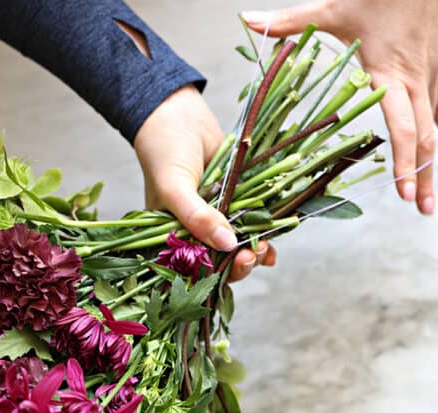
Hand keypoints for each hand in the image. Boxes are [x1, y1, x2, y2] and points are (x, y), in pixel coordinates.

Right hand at [133, 86, 276, 281]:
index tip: (237, 264)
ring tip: (264, 247)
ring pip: (239, 246)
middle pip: (221, 262)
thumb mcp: (174, 187)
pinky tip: (273, 244)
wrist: (178, 114)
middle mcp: (194, 231)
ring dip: (254, 251)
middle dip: (240, 264)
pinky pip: (251, 224)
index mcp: (172, 236)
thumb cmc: (163, 151)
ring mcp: (217, 217)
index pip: (195, 268)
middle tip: (252, 255)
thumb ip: (197, 217)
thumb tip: (227, 244)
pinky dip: (263, 234)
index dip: (217, 273)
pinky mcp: (236, 202)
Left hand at [243, 0, 437, 215]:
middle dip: (425, 176)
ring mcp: (432, 68)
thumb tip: (248, 21)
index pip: (402, 128)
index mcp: (390, 72)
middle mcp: (415, 77)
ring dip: (431, 153)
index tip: (404, 193)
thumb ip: (291, 20)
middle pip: (425, 138)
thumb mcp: (333, 5)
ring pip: (434, 119)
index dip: (405, 163)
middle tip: (423, 209)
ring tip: (426, 184)